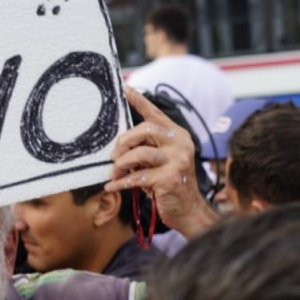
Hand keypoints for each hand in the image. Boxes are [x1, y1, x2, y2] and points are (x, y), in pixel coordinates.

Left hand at [107, 87, 218, 237]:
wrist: (188, 211)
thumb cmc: (169, 185)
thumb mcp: (160, 162)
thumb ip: (147, 149)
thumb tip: (119, 144)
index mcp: (178, 135)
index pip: (155, 114)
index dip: (139, 101)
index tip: (124, 89)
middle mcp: (180, 143)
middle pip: (145, 129)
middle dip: (124, 141)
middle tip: (113, 156)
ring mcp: (177, 160)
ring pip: (140, 153)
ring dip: (121, 164)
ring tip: (113, 173)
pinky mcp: (169, 178)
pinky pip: (137, 176)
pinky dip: (121, 182)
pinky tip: (111, 186)